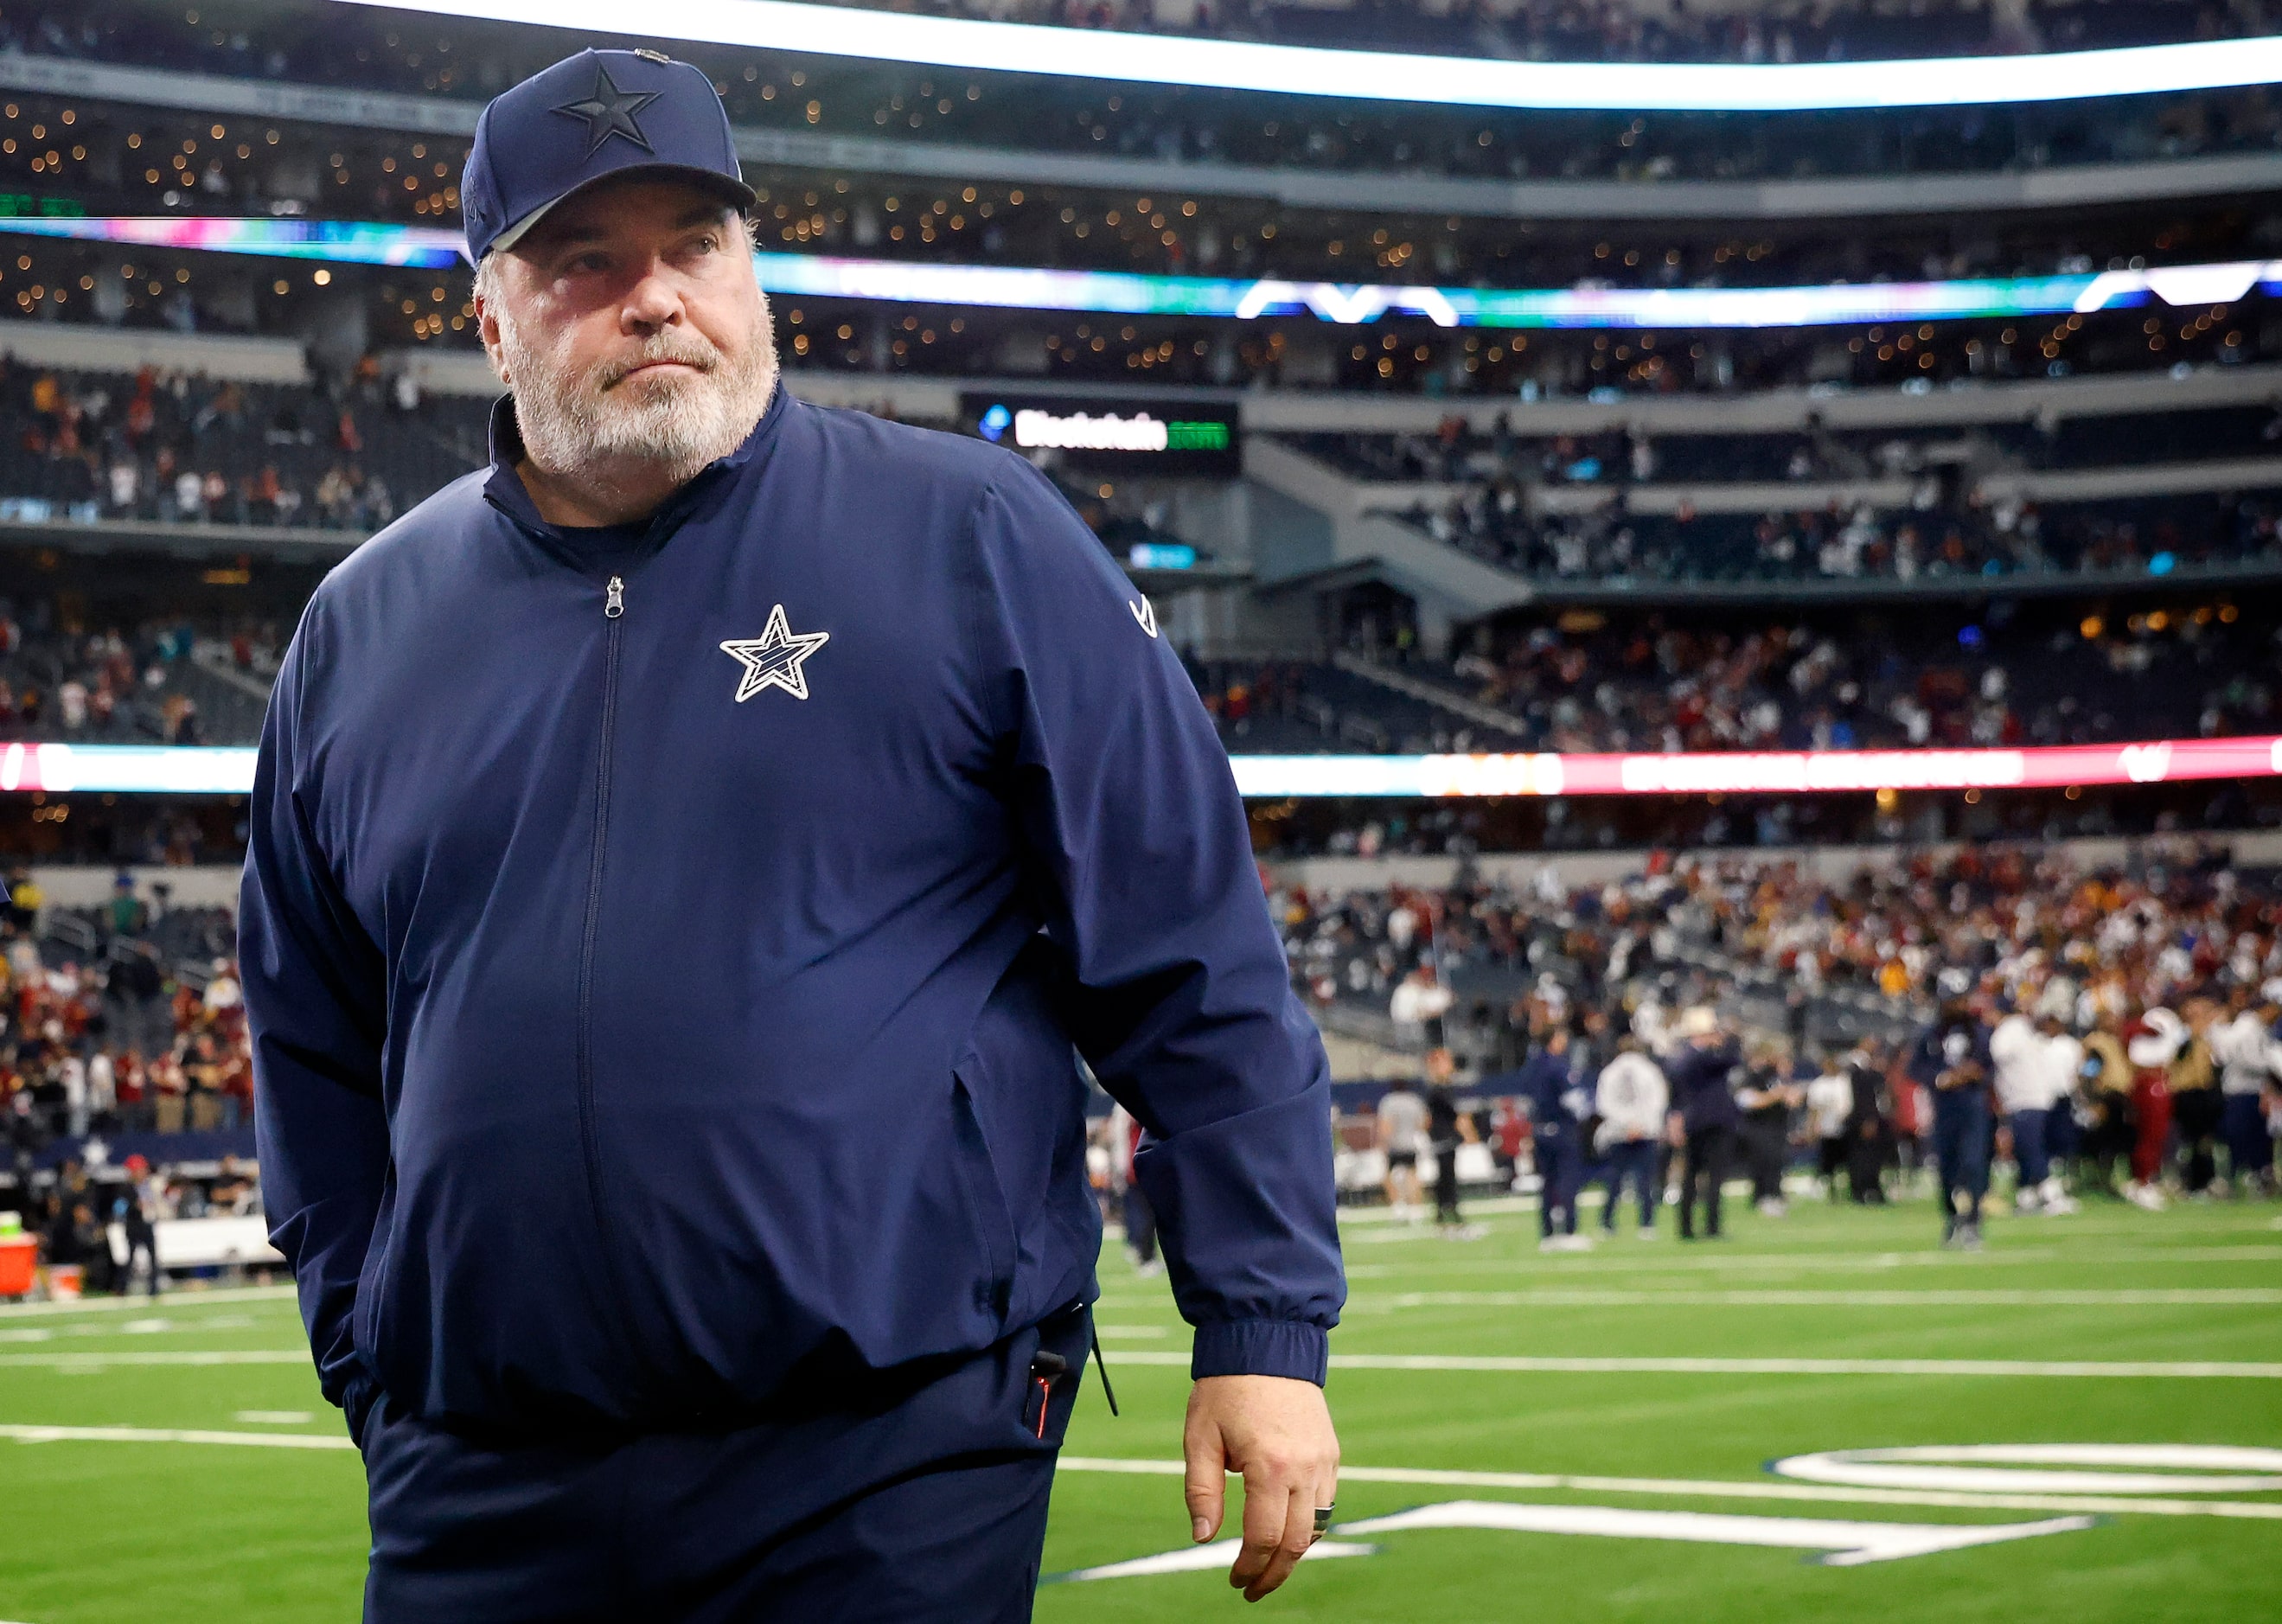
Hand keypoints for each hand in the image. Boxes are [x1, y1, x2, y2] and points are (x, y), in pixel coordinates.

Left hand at [1183, 1374, 1339, 1602]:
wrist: (1265, 1341)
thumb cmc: (1225, 1389)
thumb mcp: (1200, 1437)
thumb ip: (1202, 1491)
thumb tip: (1203, 1539)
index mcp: (1269, 1467)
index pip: (1264, 1537)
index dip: (1249, 1567)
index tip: (1235, 1582)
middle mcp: (1303, 1468)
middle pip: (1297, 1542)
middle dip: (1274, 1573)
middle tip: (1253, 1590)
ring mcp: (1323, 1460)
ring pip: (1317, 1527)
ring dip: (1295, 1555)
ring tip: (1270, 1568)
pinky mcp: (1331, 1452)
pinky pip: (1326, 1503)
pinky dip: (1310, 1526)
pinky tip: (1289, 1534)